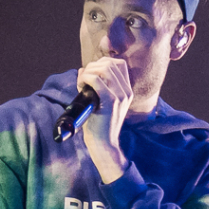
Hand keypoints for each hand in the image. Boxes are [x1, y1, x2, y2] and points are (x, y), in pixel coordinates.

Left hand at [76, 57, 131, 182]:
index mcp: (127, 92)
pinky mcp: (111, 101)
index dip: (103, 63)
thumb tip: (83, 70)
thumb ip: (96, 88)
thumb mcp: (101, 104)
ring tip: (81, 82)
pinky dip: (86, 78)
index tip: (91, 72)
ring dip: (89, 71)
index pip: (119, 64)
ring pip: (104, 69)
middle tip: (83, 78)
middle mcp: (126, 92)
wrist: (104, 145)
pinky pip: (97, 80)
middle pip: (110, 64)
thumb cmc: (99, 126)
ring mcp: (120, 96)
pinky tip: (81, 85)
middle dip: (93, 66)